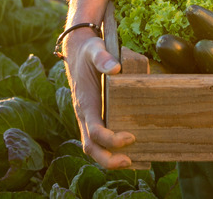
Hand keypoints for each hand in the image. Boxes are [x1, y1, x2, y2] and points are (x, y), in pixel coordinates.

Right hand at [63, 29, 135, 168]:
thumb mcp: (95, 49)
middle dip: (108, 160)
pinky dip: (112, 150)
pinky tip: (131, 151)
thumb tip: (115, 68)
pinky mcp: (95, 117)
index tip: (130, 137)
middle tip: (129, 162)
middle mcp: (85, 115)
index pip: (94, 130)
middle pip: (91, 147)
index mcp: (85, 103)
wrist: (79, 51)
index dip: (110, 140)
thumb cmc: (90, 52)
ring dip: (110, 158)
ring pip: (94, 147)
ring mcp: (89, 118)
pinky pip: (100, 139)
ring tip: (133, 162)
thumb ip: (103, 58)